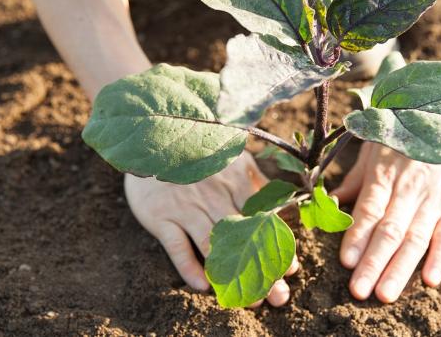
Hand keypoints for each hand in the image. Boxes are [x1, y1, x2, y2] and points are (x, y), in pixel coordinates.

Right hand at [124, 152, 298, 306]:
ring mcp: (186, 206)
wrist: (149, 141)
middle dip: (261, 267)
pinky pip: (177, 247)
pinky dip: (189, 267)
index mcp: (234, 180)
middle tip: (277, 296)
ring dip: (231, 273)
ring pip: (212, 245)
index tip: (291, 269)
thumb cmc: (197, 154)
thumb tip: (282, 200)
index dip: (277, 244)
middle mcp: (213, 194)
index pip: (261, 218)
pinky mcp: (161, 216)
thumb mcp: (232, 157)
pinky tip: (203, 286)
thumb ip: (256, 180)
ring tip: (249, 299)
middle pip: (241, 237)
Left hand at [331, 143, 440, 302]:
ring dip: (400, 269)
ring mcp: (436, 197)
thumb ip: (357, 178)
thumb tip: (331, 202)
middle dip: (373, 262)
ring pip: (415, 238)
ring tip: (385, 294)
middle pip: (389, 230)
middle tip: (359, 291)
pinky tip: (430, 280)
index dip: (357, 236)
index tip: (346, 262)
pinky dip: (440, 257)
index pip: (369, 210)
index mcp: (385, 173)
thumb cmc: (409, 132)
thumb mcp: (378, 145)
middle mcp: (409, 188)